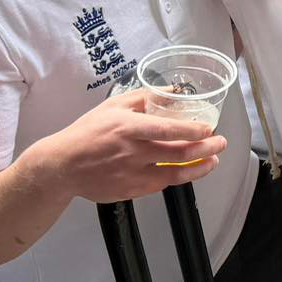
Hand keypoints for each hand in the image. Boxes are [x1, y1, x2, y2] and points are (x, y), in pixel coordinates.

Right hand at [51, 89, 226, 203]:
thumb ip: (145, 96)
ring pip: (175, 174)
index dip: (194, 131)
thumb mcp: (113, 105)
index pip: (168, 130)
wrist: (61, 166)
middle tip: (220, 144)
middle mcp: (132, 152)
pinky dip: (176, 177)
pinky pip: (160, 185)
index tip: (210, 129)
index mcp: (128, 128)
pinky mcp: (129, 190)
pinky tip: (185, 170)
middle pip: (179, 153)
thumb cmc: (87, 132)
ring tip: (212, 161)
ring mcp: (131, 174)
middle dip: (206, 149)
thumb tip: (173, 90)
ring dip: (199, 168)